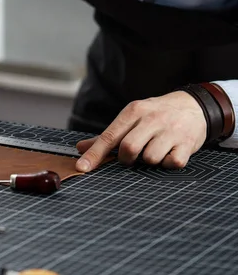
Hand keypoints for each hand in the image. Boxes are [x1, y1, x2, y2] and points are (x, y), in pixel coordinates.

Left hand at [76, 91, 206, 170]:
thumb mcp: (133, 117)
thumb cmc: (157, 115)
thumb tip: (80, 148)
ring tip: (156, 148)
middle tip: (133, 156)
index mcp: (134, 111)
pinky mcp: (186, 144)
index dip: (94, 154)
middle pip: (128, 148)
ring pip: (150, 159)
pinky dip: (168, 163)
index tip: (81, 168)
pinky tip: (170, 152)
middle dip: (127, 159)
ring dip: (150, 160)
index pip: (110, 135)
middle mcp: (151, 119)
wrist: (194, 106)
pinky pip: (171, 164)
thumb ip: (109, 135)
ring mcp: (170, 131)